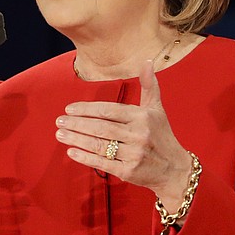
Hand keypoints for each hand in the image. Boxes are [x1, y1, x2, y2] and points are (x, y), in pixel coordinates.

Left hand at [54, 60, 191, 206]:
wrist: (175, 169)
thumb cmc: (161, 136)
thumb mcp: (157, 109)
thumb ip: (149, 86)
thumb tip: (147, 62)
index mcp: (142, 117)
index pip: (109, 110)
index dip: (87, 109)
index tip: (69, 108)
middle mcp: (138, 134)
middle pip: (101, 127)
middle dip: (77, 123)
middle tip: (59, 120)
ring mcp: (134, 154)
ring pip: (99, 145)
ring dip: (76, 139)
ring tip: (60, 134)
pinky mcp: (129, 172)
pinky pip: (102, 163)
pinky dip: (85, 158)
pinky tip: (71, 152)